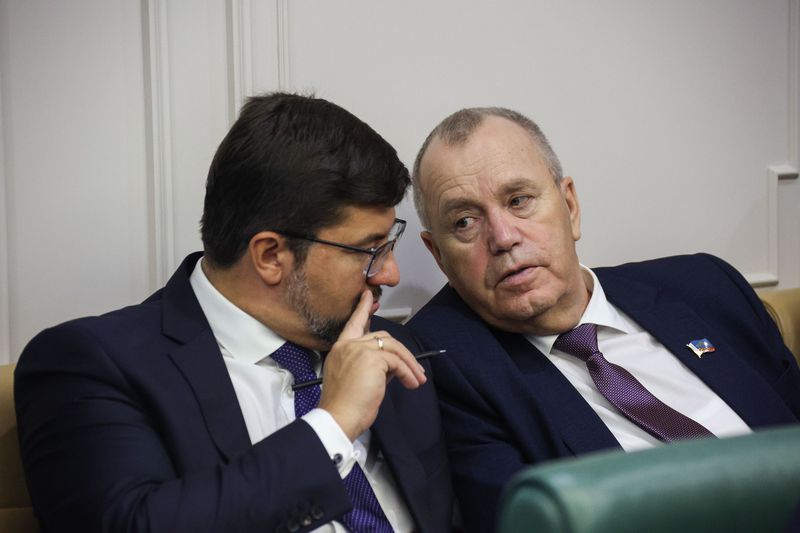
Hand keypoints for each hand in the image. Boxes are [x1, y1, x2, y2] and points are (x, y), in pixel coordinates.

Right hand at [318, 290, 426, 440]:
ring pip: (393, 348)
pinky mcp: (372, 358)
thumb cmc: (345, 405)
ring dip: (409, 364)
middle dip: (402, 352)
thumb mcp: (355, 379)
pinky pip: (397, 362)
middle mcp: (348, 345)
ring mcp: (359, 349)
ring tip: (417, 380)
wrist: (338, 417)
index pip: (353, 323)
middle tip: (415, 370)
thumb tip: (391, 366)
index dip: (362, 308)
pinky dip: (408, 373)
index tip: (368, 295)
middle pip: (382, 337)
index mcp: (340, 348)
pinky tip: (411, 384)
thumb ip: (369, 366)